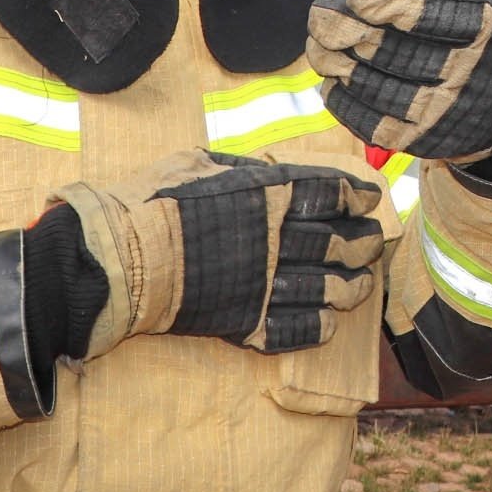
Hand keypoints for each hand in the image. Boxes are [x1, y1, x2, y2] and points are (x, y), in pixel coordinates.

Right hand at [57, 152, 383, 356]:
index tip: (369, 202)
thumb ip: (242, 168)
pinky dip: (318, 325)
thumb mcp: (199, 162)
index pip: (331, 193)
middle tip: (374, 243)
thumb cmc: (152, 201)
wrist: (118, 260)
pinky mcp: (247, 321)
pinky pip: (296, 329)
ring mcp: (264, 283)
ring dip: (352, 287)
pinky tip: (329, 321)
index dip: (357, 198)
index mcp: (267, 193)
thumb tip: (269, 169)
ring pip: (327, 288)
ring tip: (362, 285)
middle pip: (338, 242)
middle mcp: (276, 237)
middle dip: (363, 243)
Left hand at [307, 0, 491, 162]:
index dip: (377, 1)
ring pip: (374, 86)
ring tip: (320, 46)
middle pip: (388, 49)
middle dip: (342, 30)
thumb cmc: (484, 26)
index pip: (420, 9)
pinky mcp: (428, 139)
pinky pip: (373, 122)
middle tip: (320, 16)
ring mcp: (447, 107)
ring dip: (335, 63)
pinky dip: (344, 101)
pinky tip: (333, 81)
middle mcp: (468, 66)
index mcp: (483, 18)